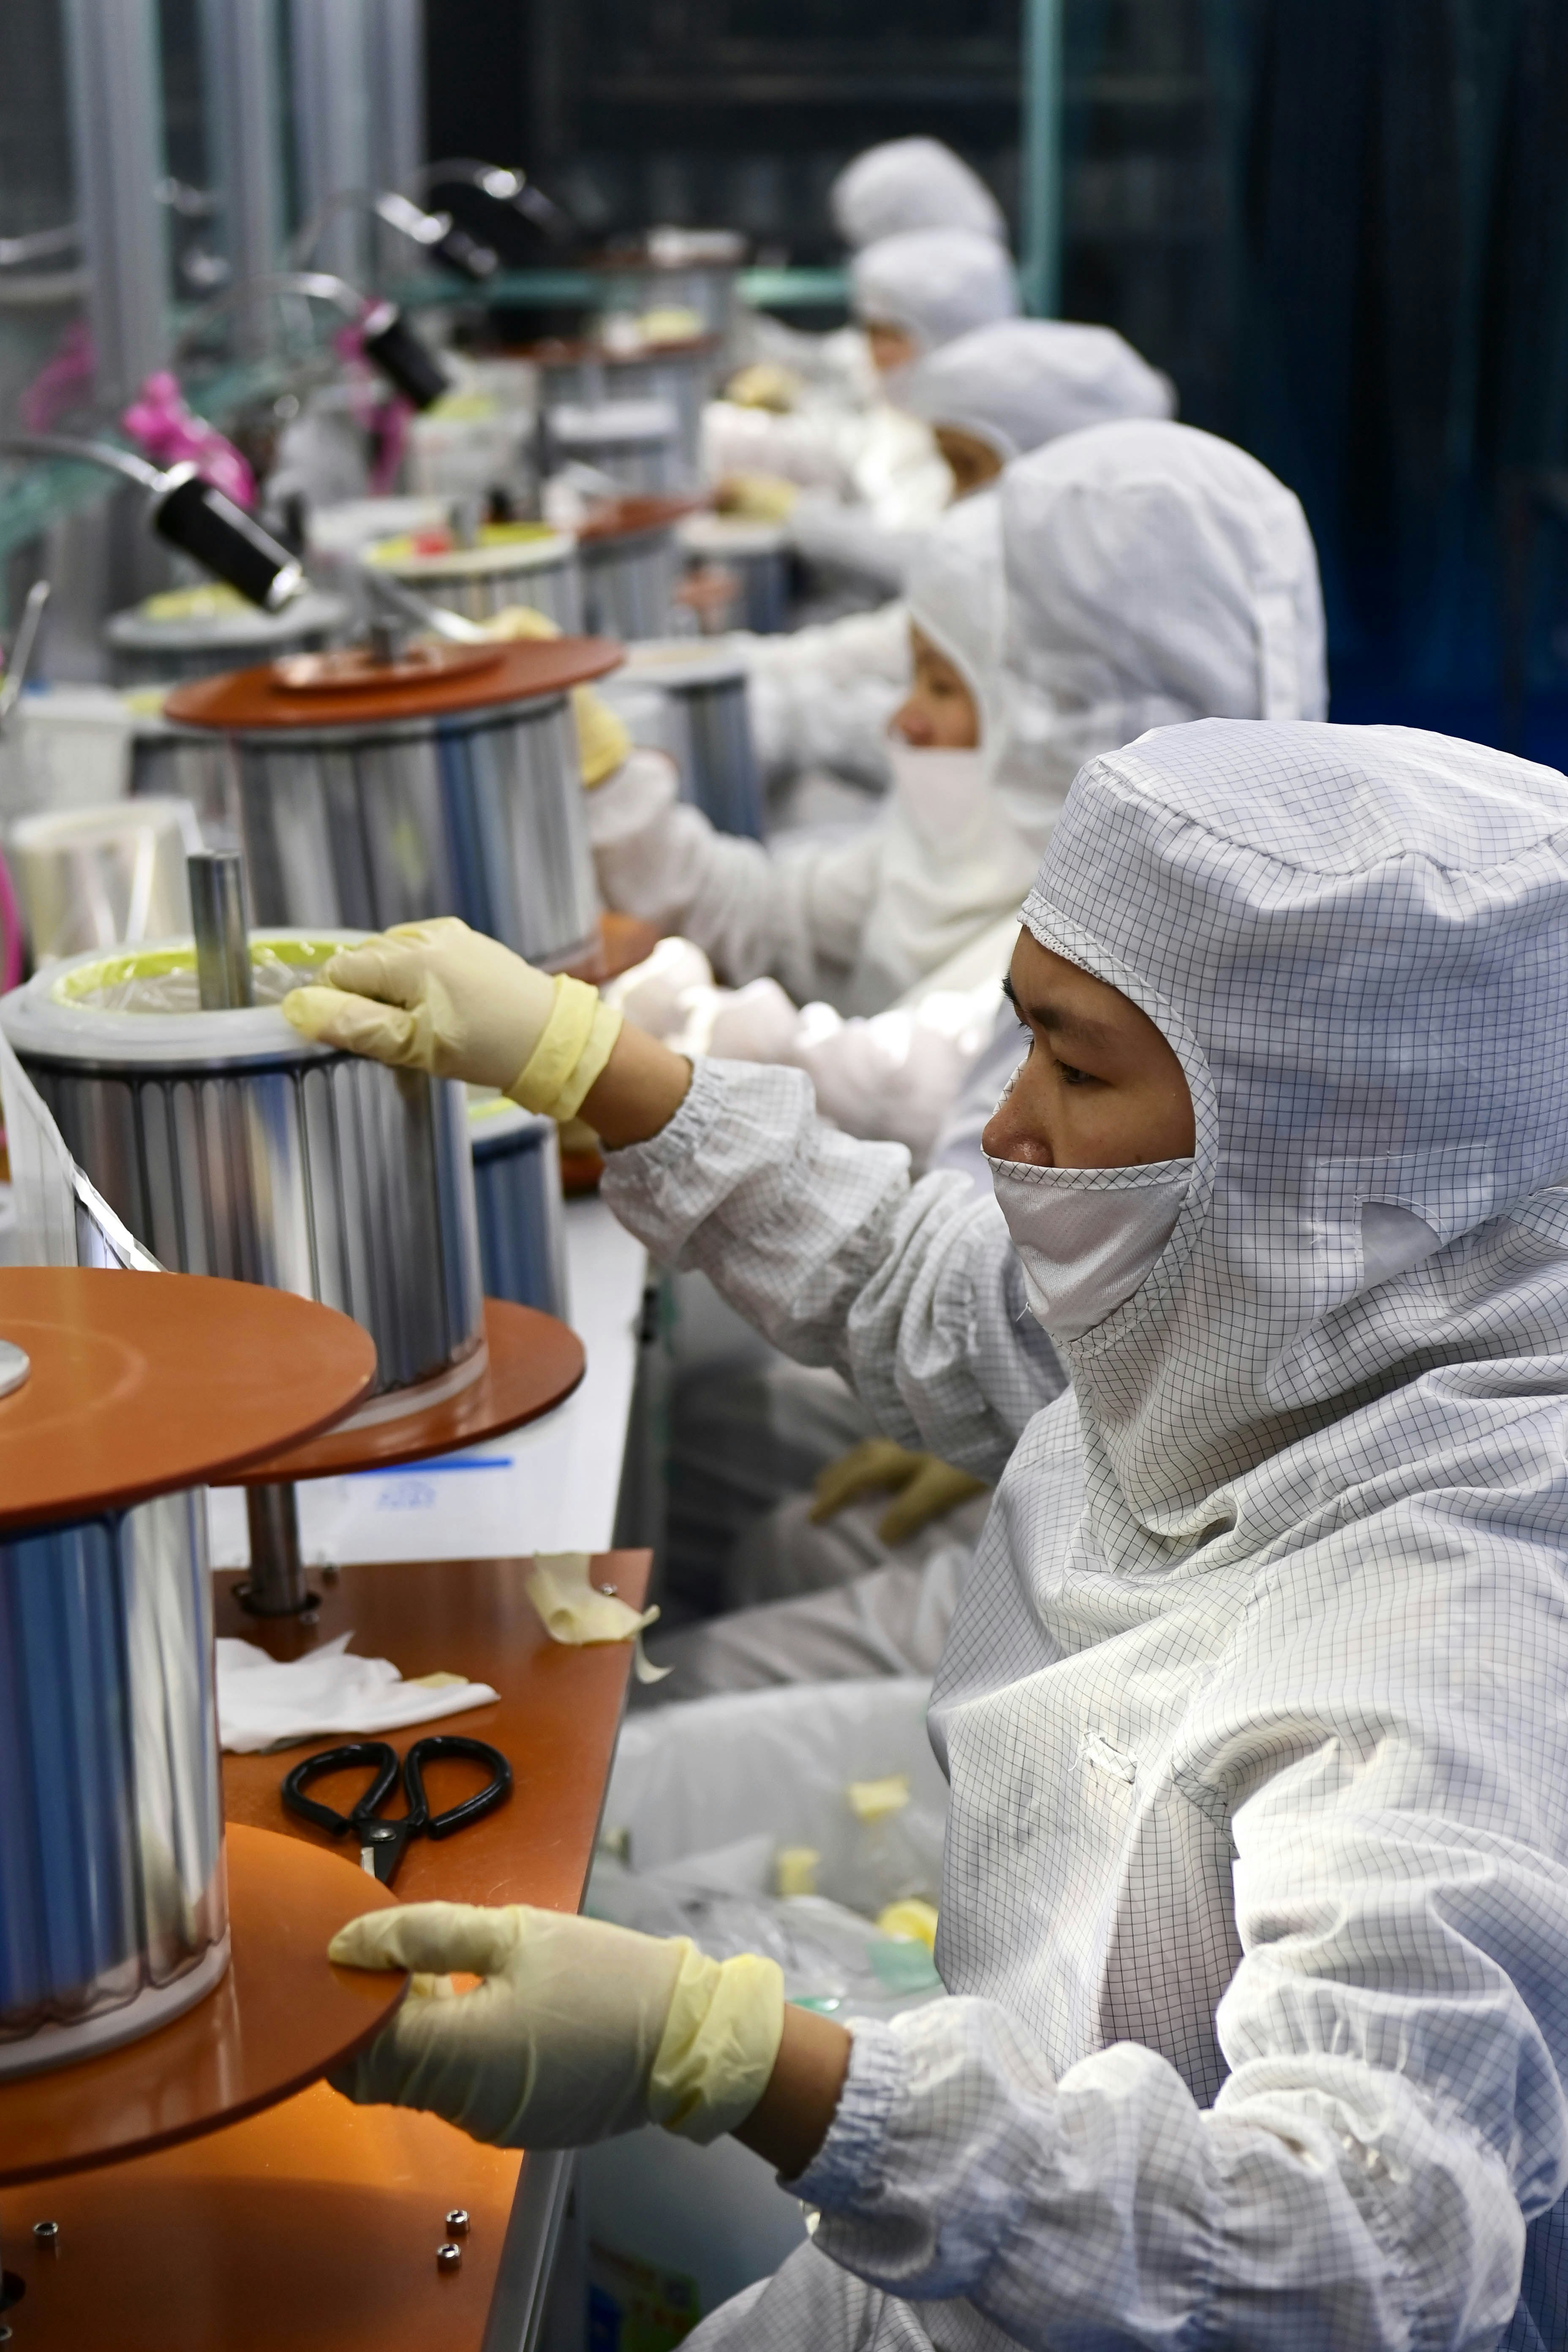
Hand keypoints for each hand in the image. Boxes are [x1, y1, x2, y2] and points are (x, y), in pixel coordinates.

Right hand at [282, 918, 554, 1090]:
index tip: (362, 1035)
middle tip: (398, 1037)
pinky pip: (421, 956)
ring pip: (392, 959)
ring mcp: (450, 934)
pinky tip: (441, 1009)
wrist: (554, 1039)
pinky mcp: (468, 943)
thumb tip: (299, 1008)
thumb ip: (356, 1025)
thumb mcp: (415, 1046)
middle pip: (364, 962)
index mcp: (409, 956)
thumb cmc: (486, 1047)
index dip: (339, 1005)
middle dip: (367, 997)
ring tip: (423, 1025)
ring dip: (392, 990)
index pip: (340, 970)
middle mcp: (426, 933)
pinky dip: (418, 982)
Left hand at [328, 1901, 783, 2149]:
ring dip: (413, 2029)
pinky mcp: (513, 2124)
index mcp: (458, 2057)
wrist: (687, 2037)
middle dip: (371, 2015)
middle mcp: (462, 2106)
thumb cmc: (604, 1975)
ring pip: (415, 2080)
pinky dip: (449, 2048)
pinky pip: (455, 2089)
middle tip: (398, 1954)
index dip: (342, 2001)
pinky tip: (480, 2002)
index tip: (352, 1953)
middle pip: (377, 2072)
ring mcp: (488, 2123)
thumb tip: (350, 1942)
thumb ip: (424, 1935)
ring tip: (446, 1969)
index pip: (355, 2048)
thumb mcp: (514, 1933)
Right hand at [810, 1437, 988, 1545]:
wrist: (1001, 1431)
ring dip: (850, 1466)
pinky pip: (884, 1451)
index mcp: (892, 1458)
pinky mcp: (927, 1441)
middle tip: (817, 1494)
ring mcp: (911, 1441)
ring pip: (869, 1453)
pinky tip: (884, 1466)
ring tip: (841, 1477)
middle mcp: (896, 1446)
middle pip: (856, 1461)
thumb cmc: (969, 1462)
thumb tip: (880, 1536)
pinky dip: (871, 1461)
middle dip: (835, 1478)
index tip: (812, 1519)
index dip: (832, 1500)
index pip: (854, 1480)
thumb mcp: (938, 1490)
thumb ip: (909, 1512)